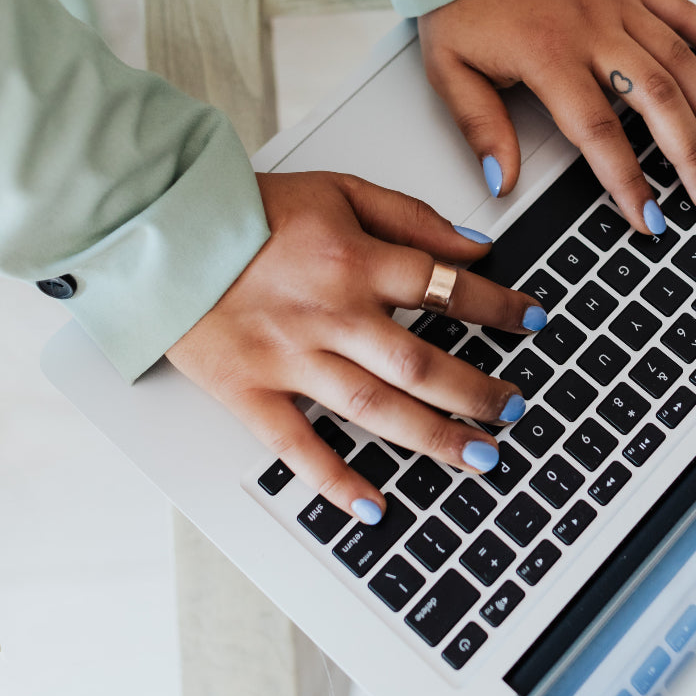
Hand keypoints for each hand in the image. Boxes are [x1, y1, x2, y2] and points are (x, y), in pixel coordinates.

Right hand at [166, 172, 544, 524]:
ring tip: (479, 459)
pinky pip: (298, 446)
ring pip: (374, 409)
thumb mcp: (339, 189)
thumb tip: (474, 248)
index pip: (444, 288)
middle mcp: (329, 315)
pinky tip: (374, 506)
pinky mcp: (250, 392)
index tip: (532, 321)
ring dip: (433, 438)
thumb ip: (410, 216)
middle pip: (420, 363)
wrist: (163, 229)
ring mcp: (290, 358)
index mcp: (353, 261)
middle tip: (515, 409)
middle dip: (477, 391)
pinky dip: (336, 481)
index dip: (497, 307)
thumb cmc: (250, 210)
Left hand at [418, 0, 695, 233]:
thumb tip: (503, 181)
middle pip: (657, 100)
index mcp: (548, 55)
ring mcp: (618, 2)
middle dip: (690, 155)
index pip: (598, 131)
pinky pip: (685, 10)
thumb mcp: (449, 68)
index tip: (650, 217)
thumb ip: (481, 128)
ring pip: (681, 61)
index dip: (628, 180)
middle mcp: (593, 29)